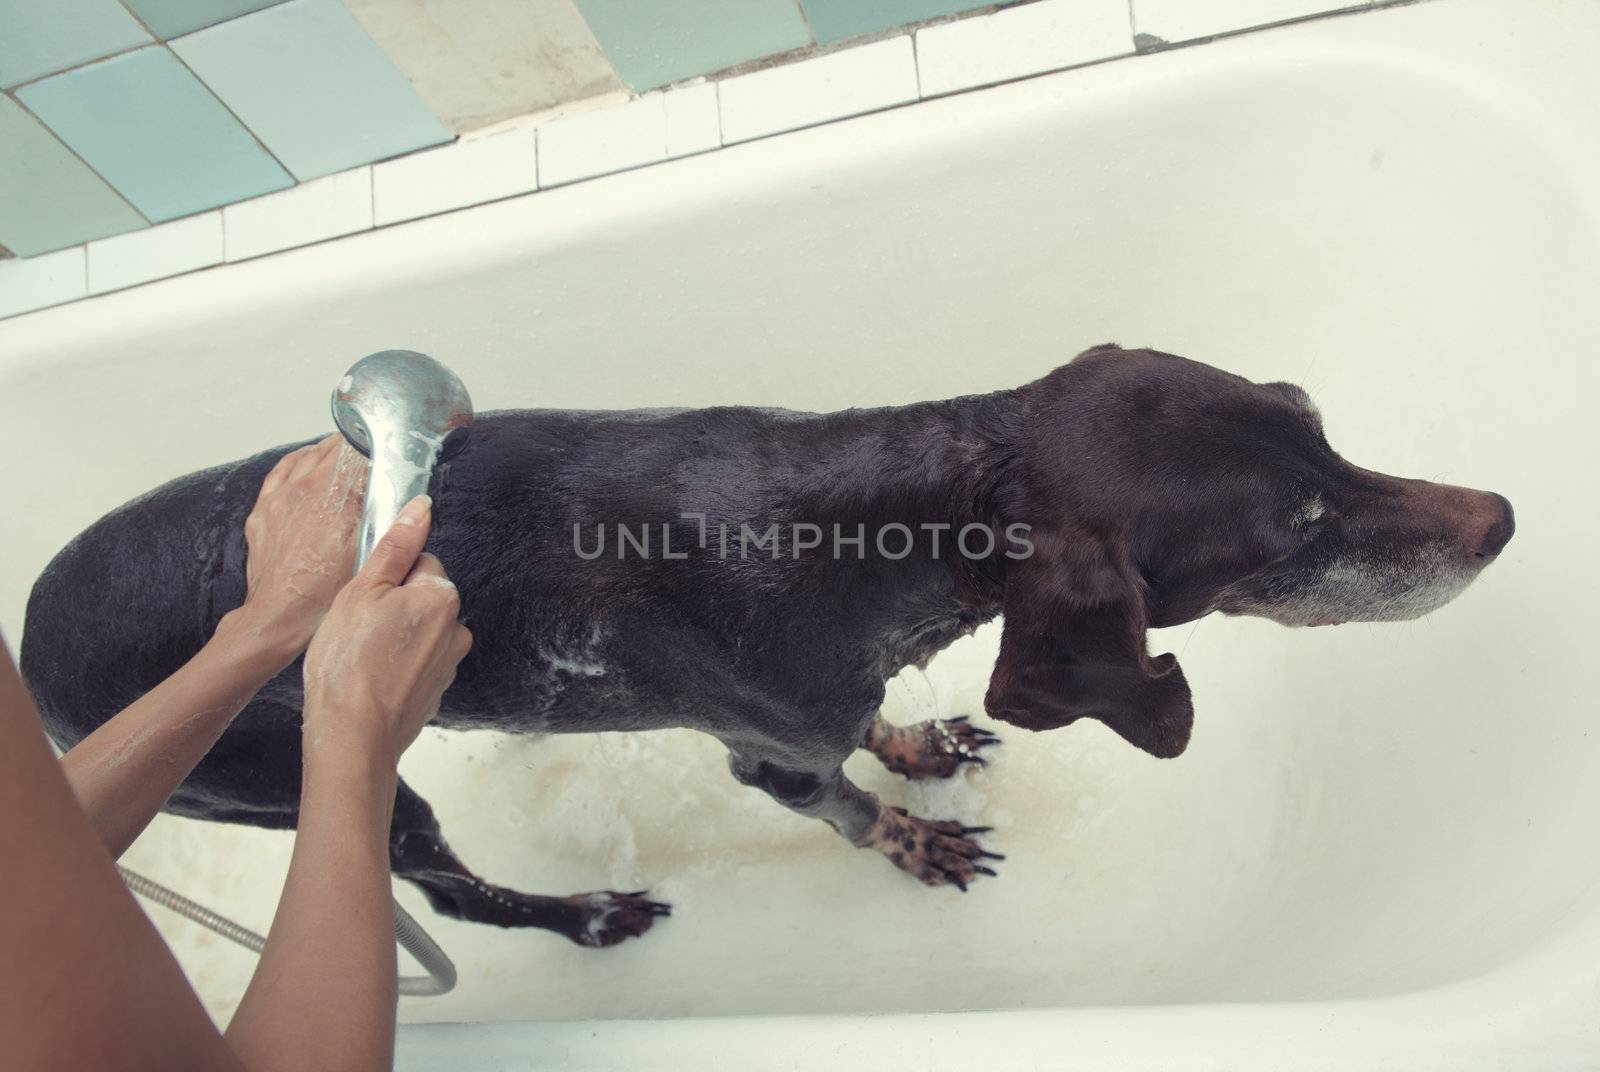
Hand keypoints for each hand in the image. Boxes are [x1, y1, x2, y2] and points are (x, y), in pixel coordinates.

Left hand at [239, 436, 365, 656]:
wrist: (280, 616)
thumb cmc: (321, 594)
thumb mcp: (368, 557)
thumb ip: (387, 524)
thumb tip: (411, 507)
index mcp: (333, 496)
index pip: (355, 451)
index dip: (373, 445)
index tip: (384, 444)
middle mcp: (305, 489)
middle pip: (330, 448)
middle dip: (352, 446)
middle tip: (369, 449)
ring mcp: (280, 498)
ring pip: (305, 456)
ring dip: (325, 450)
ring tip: (343, 451)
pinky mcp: (264, 511)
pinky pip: (281, 471)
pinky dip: (297, 461)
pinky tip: (305, 462)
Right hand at [301, 495, 471, 766]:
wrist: (353, 734)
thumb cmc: (349, 662)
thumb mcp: (362, 590)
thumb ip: (395, 546)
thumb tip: (420, 509)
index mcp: (442, 598)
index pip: (420, 564)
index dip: (387, 577)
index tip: (364, 596)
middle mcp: (455, 630)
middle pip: (420, 599)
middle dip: (391, 607)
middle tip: (356, 628)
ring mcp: (447, 664)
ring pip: (416, 633)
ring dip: (391, 638)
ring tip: (359, 656)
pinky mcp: (434, 691)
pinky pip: (413, 665)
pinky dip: (393, 667)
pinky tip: (368, 677)